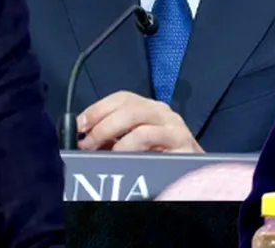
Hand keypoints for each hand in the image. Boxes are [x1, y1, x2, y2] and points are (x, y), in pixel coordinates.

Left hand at [76, 90, 202, 152]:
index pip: (122, 98)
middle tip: (86, 143)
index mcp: (151, 109)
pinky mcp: (182, 146)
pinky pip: (149, 139)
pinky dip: (129, 147)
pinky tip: (122, 159)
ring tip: (102, 154)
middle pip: (128, 107)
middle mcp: (164, 113)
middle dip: (101, 125)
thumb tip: (82, 137)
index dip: (97, 109)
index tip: (79, 125)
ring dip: (113, 138)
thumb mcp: (136, 144)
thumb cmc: (161, 160)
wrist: (195, 177)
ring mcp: (174, 128)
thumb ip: (114, 136)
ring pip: (137, 121)